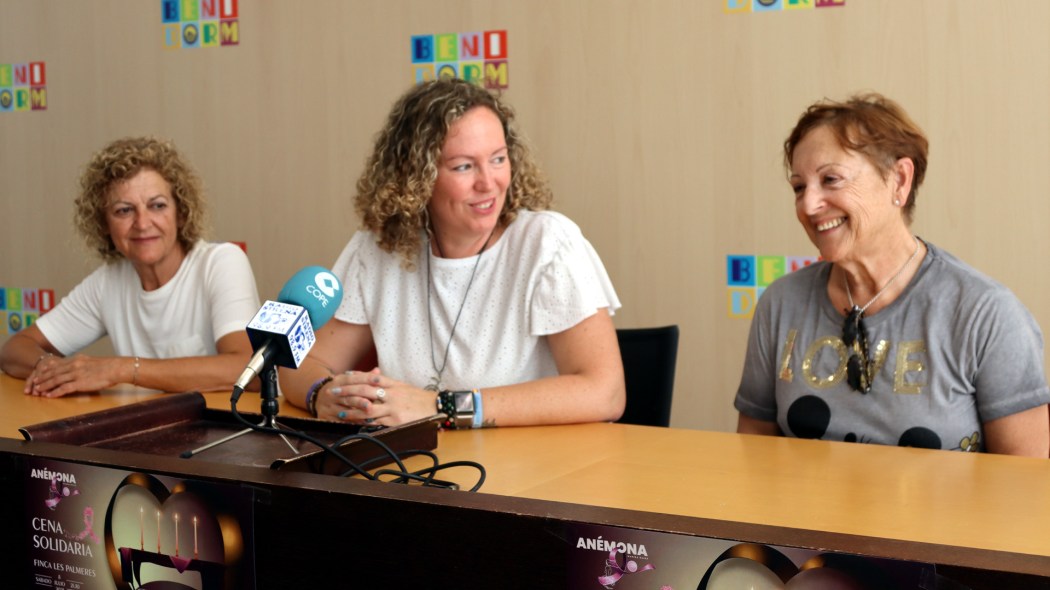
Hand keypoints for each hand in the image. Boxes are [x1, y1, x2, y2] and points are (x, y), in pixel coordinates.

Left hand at [25, 354, 124, 397]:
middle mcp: (74, 365)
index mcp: (77, 359)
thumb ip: (83, 364)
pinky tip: (49, 395)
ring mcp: (76, 374)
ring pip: (56, 380)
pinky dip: (55, 392)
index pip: (58, 364)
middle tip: (35, 382)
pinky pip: (64, 388)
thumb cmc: (109, 366)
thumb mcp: (92, 362)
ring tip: (38, 390)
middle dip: (43, 378)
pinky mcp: (80, 383)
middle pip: (54, 372)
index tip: (41, 373)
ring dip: (46, 386)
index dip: (48, 370)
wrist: (116, 368)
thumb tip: (79, 368)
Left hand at [316, 368, 436, 426]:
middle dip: (348, 391)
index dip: (356, 376)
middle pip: (365, 390)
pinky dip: (365, 422)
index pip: (371, 377)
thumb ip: (388, 382)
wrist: (436, 407)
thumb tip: (374, 375)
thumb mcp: (403, 386)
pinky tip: (355, 423)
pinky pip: (377, 421)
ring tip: (340, 412)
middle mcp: (391, 394)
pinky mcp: (396, 420)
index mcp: (393, 384)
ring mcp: (393, 407)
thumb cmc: (419, 397)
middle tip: (334, 392)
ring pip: (368, 408)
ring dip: (352, 410)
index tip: (344, 376)